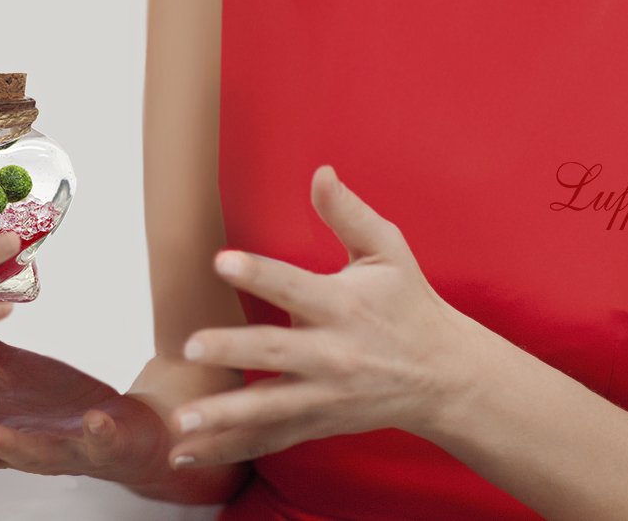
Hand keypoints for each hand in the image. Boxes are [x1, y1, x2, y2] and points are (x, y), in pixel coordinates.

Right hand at [0, 330, 171, 482]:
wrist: (124, 430)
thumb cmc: (62, 404)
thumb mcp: (11, 373)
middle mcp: (17, 441)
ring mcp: (57, 446)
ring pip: (25, 451)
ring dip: (3, 445)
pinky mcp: (96, 442)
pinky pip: (95, 440)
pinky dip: (93, 432)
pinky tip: (92, 421)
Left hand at [167, 166, 478, 467]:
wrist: (446, 376)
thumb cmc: (409, 305)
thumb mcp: (388, 252)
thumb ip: (349, 213)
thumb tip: (320, 171)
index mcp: (344, 305)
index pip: (295, 286)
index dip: (259, 272)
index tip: (221, 259)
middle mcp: (333, 353)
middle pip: (276, 351)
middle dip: (233, 350)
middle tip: (191, 347)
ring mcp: (325, 394)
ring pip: (269, 407)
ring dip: (224, 415)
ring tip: (182, 420)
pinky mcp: (318, 422)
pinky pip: (268, 440)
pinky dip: (228, 449)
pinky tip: (184, 456)